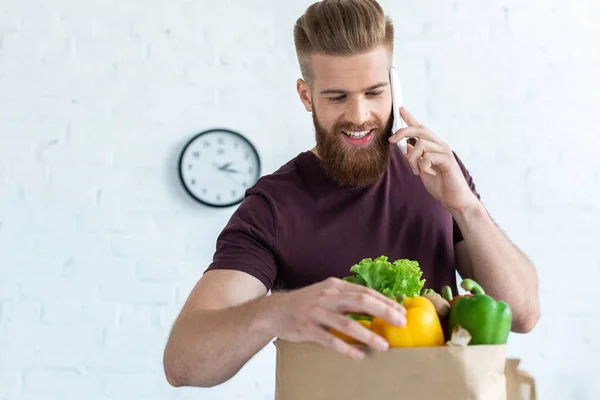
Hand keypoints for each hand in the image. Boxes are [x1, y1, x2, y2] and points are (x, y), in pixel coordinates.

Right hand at [268, 277, 405, 359]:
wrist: (275, 310)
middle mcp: (327, 296)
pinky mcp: (307, 329)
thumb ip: (347, 298)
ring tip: (383, 346)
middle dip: (384, 312)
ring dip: (368, 335)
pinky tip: (358, 355)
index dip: (385, 301)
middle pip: (360, 301)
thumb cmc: (306, 303)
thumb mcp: (327, 293)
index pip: (365, 291)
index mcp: (335, 285)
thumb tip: (376, 306)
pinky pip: (330, 340)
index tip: (401, 311)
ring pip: (346, 323)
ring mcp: (316, 312)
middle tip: (401, 323)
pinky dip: (346, 348)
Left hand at [389, 107, 478, 212]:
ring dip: (413, 159)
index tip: (400, 108)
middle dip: (403, 132)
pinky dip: (423, 167)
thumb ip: (415, 158)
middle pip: (420, 130)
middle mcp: (440, 146)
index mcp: (433, 147)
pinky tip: (430, 174)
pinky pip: (428, 157)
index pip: (420, 129)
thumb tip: (405, 147)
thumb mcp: (422, 170)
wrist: (454, 199)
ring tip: (416, 171)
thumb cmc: (440, 185)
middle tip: (391, 140)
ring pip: (421, 145)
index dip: (410, 118)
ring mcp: (445, 152)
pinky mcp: (448, 160)